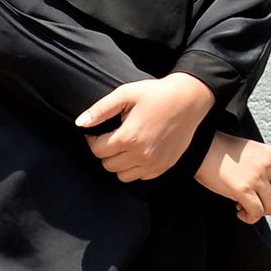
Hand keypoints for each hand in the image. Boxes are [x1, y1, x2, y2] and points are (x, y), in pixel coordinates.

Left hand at [76, 73, 215, 181]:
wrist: (190, 99)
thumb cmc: (157, 93)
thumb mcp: (126, 93)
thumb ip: (101, 109)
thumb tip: (80, 123)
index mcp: (129, 137)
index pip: (97, 150)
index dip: (92, 140)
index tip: (96, 132)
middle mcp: (141, 154)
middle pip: (108, 165)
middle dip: (105, 151)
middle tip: (112, 137)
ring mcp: (154, 163)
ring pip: (122, 176)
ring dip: (119, 162)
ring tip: (125, 145)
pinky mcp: (165, 165)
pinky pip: (141, 177)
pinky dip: (136, 168)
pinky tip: (140, 150)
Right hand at [195, 131, 270, 223]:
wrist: (203, 148)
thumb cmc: (226, 154)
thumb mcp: (254, 155)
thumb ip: (269, 172)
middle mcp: (269, 166)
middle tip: (262, 208)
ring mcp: (257, 177)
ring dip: (261, 213)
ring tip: (245, 208)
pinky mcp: (243, 188)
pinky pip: (256, 212)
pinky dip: (250, 218)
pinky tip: (239, 212)